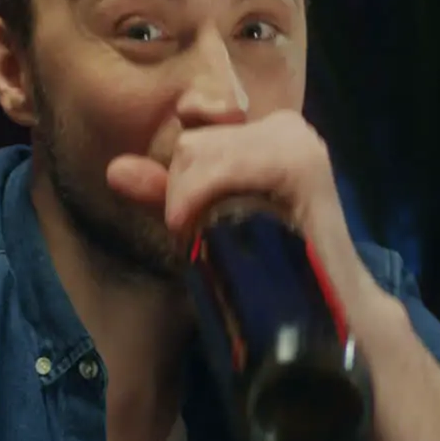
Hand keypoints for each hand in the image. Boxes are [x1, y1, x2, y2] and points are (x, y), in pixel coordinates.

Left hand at [105, 110, 379, 303]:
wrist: (324, 313)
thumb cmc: (265, 270)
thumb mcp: (206, 221)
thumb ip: (166, 192)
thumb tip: (115, 169)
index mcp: (264, 133)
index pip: (194, 128)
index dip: (184, 177)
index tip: (190, 217)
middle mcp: (283, 127)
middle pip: (190, 143)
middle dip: (185, 196)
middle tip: (216, 239)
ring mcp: (295, 140)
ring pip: (197, 151)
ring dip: (191, 204)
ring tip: (223, 241)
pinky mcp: (300, 162)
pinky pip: (222, 165)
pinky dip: (201, 197)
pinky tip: (208, 230)